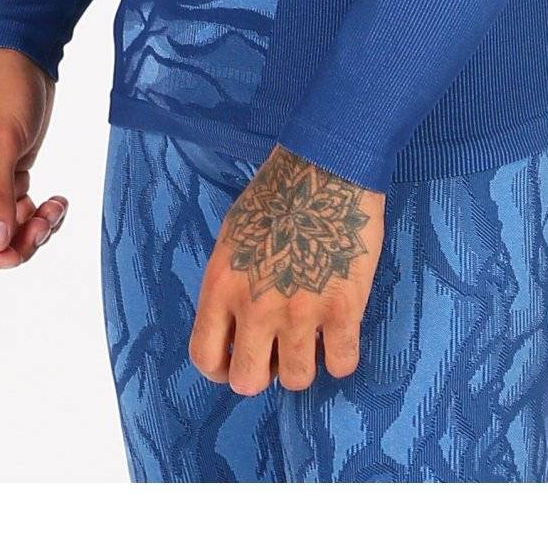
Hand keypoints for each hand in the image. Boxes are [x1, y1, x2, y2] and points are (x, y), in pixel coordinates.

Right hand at [0, 48, 67, 272]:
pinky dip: (38, 217)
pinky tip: (56, 201)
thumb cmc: (4, 91)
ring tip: (55, 210)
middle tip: (44, 225)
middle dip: (13, 243)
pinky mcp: (5, 180)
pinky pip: (18, 215)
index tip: (15, 253)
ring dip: (31, 231)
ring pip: (1, 233)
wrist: (26, 61)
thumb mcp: (0, 141)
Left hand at [188, 145, 383, 393]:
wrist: (327, 165)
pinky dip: (341, 356)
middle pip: (248, 381)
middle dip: (264, 371)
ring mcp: (300, 312)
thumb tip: (237, 325)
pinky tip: (341, 332)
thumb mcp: (232, 236)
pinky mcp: (343, 310)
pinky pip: (341, 364)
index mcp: (222, 285)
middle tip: (278, 351)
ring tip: (312, 336)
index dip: (222, 369)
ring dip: (304, 363)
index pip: (205, 357)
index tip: (238, 358)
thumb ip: (230, 285)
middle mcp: (255, 306)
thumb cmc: (278, 192)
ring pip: (297, 380)